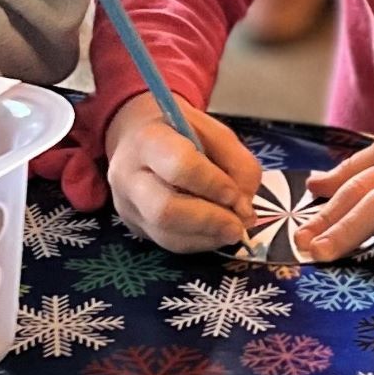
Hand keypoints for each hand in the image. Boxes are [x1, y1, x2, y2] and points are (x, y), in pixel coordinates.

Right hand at [106, 94, 260, 253]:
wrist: (137, 138)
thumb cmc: (179, 131)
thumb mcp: (213, 131)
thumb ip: (237, 163)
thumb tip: (245, 208)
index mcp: (147, 139)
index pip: (179, 167)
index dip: (213, 185)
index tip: (236, 194)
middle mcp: (128, 175)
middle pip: (165, 210)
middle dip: (210, 221)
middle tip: (239, 224)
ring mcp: (128, 206)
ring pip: (166, 234)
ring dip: (208, 236)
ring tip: (233, 229)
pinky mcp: (136, 226)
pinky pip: (169, 243)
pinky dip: (200, 242)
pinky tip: (216, 233)